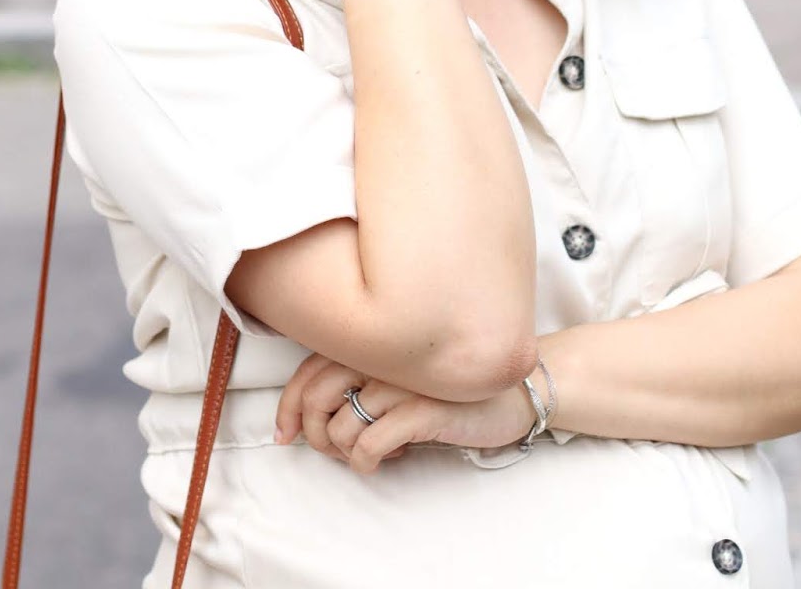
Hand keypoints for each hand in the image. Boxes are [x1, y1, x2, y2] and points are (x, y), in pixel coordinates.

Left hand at [274, 353, 535, 474]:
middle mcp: (384, 351)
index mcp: (374, 339)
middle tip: (335, 450)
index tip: (285, 436)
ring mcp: (404, 378)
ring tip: (374, 450)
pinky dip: (369, 461)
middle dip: (316, 434)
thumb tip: (312, 417)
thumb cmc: (452, 385)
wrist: (516, 389)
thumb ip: (362, 378)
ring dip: (348, 452)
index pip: (309, 369)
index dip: (287, 407)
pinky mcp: (424, 407)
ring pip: (341, 426)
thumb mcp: (401, 374)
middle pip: (316, 397)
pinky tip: (391, 457)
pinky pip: (370, 444)